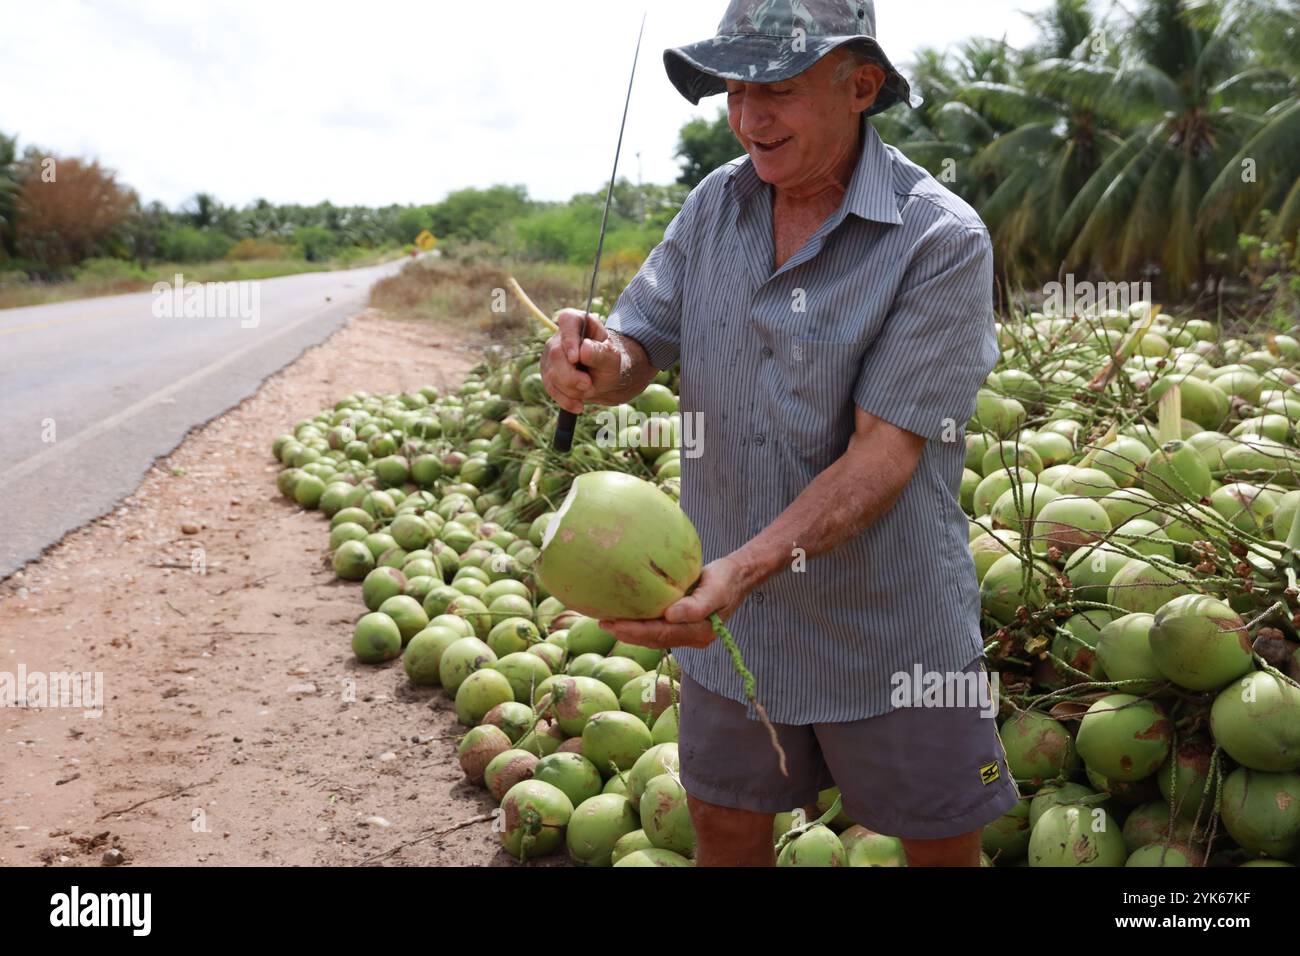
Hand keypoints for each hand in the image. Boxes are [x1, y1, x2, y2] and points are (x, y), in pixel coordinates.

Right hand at [540, 309, 624, 413]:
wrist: (605, 379)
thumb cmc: (609, 363)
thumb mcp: (612, 358)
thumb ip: (600, 353)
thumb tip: (583, 349)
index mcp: (577, 322)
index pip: (567, 321)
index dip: (569, 339)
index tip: (576, 358)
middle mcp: (559, 337)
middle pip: (555, 354)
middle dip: (571, 375)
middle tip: (589, 384)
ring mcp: (549, 356)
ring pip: (552, 374)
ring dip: (572, 388)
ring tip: (590, 388)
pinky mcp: (547, 374)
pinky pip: (551, 389)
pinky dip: (566, 400)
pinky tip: (578, 406)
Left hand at [599, 555, 750, 649]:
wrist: (737, 576)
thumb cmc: (726, 579)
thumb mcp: (716, 589)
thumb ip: (696, 606)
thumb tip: (670, 615)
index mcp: (700, 632)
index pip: (663, 634)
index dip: (638, 631)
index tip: (616, 624)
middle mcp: (692, 638)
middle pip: (655, 639)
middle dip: (628, 634)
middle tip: (603, 623)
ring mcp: (687, 634)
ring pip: (653, 637)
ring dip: (630, 632)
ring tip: (606, 622)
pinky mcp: (682, 625)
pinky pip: (657, 629)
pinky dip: (639, 625)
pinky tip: (624, 617)